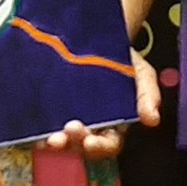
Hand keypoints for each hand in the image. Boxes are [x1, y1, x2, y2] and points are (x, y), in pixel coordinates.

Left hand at [45, 52, 159, 158]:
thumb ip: (148, 96)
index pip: (109, 143)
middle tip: (65, 135)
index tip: (90, 142)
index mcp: (115, 124)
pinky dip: (38, 132)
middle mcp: (91, 127)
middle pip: (82, 145)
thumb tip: (152, 120)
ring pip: (62, 140)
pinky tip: (34, 132)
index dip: (100, 147)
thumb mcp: (142, 74)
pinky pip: (44, 126)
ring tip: (49, 140)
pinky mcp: (52, 110)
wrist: (99, 38)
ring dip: (56, 143)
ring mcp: (69, 119)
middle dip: (73, 144)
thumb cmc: (125, 61)